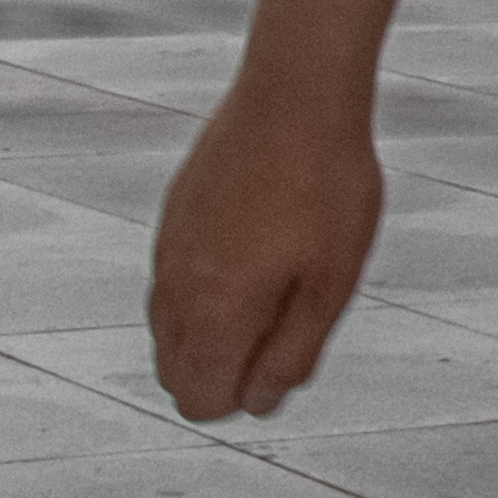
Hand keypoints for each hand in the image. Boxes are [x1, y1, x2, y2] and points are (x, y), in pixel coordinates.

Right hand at [146, 80, 387, 419]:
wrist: (295, 94)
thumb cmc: (325, 186)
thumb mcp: (331, 284)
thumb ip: (292, 354)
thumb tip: (258, 402)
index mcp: (212, 313)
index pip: (197, 401)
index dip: (243, 397)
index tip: (284, 358)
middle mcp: (173, 286)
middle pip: (173, 371)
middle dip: (221, 371)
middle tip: (283, 324)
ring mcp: (167, 247)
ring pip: (168, 326)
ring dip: (212, 329)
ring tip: (276, 281)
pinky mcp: (173, 213)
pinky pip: (173, 279)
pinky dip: (204, 288)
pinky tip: (256, 246)